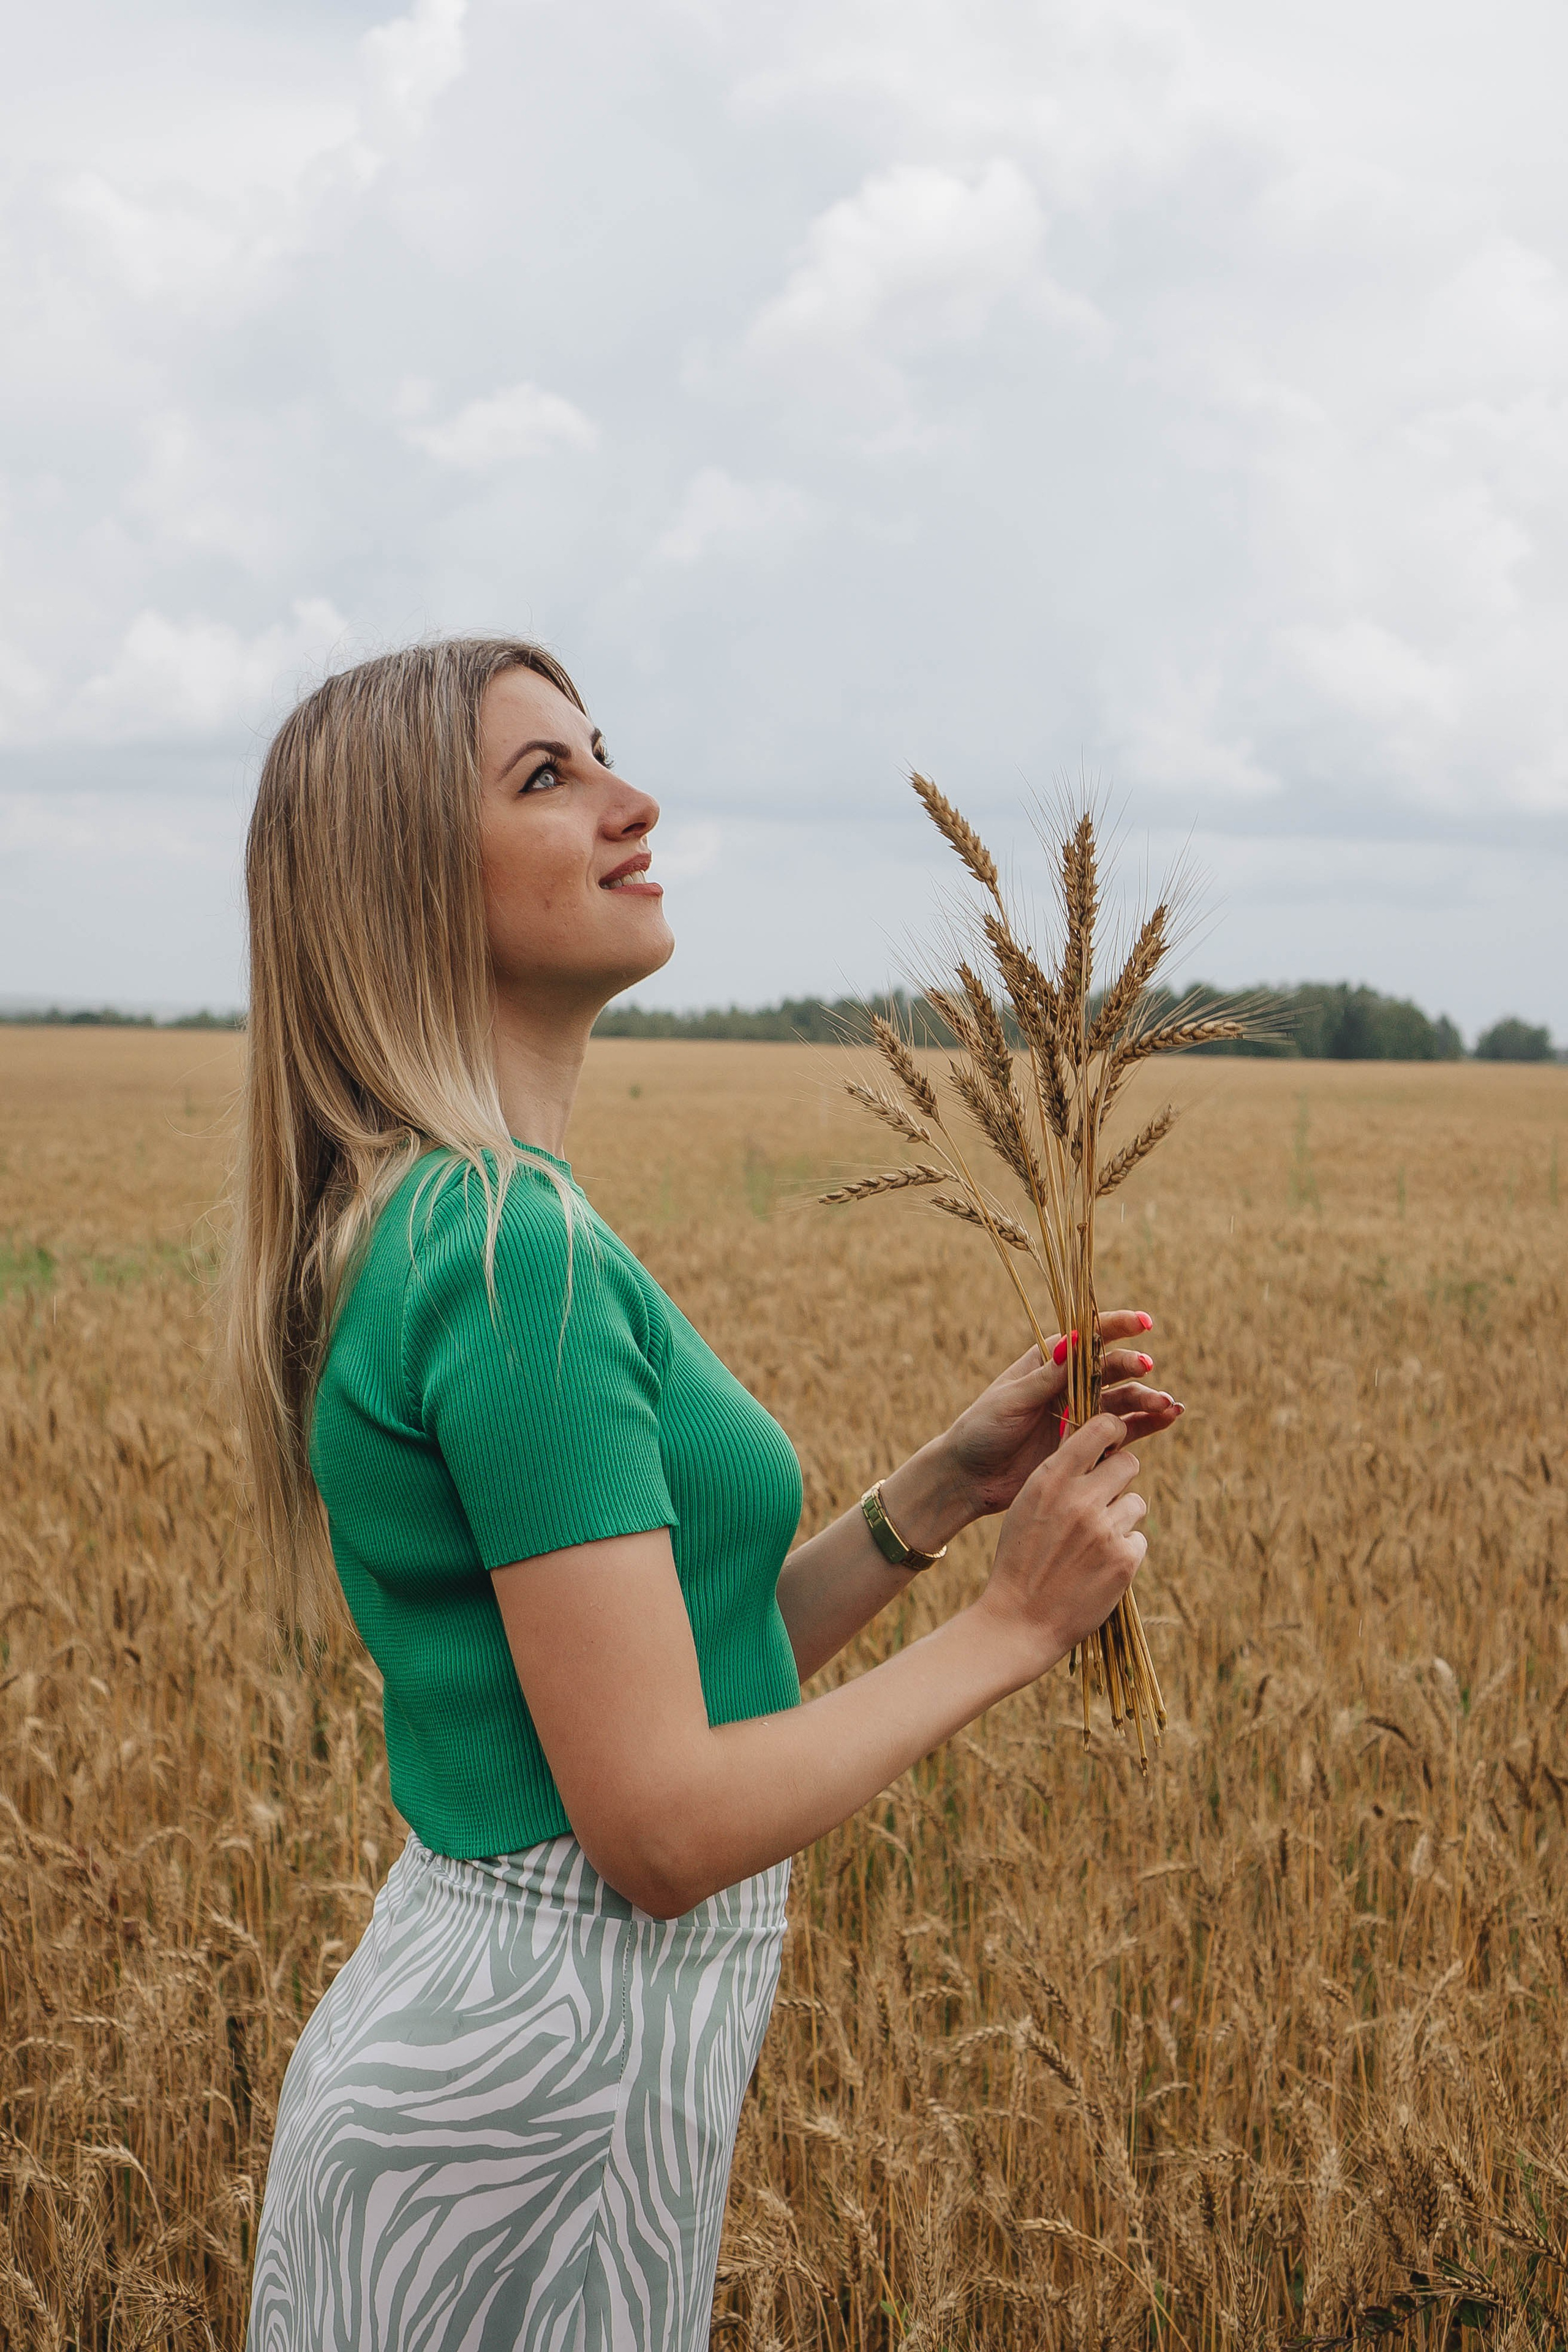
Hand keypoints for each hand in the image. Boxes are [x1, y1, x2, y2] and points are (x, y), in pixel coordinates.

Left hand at [942, 1310, 1181, 1521]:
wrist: (970, 1477)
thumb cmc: (981, 1430)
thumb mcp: (1011, 1400)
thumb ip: (1046, 1377)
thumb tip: (1077, 1339)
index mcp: (1047, 1364)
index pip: (1087, 1338)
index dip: (1116, 1326)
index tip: (1143, 1322)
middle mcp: (1069, 1386)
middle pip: (1111, 1369)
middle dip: (1133, 1366)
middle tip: (1147, 1369)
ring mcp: (1080, 1415)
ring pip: (1123, 1400)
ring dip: (1146, 1398)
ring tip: (1167, 1404)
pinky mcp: (1087, 1445)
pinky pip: (1124, 1431)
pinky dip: (1147, 1424)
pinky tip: (1168, 1418)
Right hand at [975, 1413, 1147, 1675]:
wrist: (1019, 1619)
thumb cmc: (1020, 1558)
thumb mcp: (1027, 1505)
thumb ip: (1059, 1475)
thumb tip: (1093, 1447)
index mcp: (1051, 1479)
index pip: (1100, 1427)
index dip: (1113, 1432)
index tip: (1111, 1443)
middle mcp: (1080, 1499)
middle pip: (1129, 1463)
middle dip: (1120, 1478)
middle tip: (1105, 1498)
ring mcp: (1105, 1530)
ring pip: (1135, 1503)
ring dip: (1121, 1518)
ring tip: (1093, 1542)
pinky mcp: (1124, 1560)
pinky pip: (1138, 1539)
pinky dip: (1123, 1551)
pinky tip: (1098, 1566)